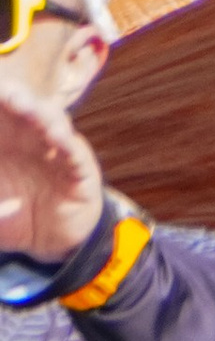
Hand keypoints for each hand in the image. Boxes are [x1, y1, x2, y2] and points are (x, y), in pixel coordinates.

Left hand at [0, 82, 101, 265]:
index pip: (1, 105)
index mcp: (3, 136)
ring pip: (51, 119)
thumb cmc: (12, 216)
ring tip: (25, 107)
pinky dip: (68, 143)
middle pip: (22, 103)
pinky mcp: (80, 172)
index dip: (0, 95)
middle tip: (6, 94)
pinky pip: (75, 153)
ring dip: (39, 111)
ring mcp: (56, 150)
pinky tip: (58, 139)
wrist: (46, 246)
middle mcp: (29, 136)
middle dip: (13, 94)